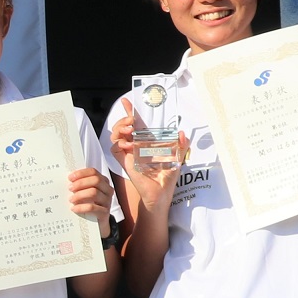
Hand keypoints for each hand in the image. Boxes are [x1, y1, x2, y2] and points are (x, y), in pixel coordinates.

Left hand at [67, 167, 113, 238]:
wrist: (97, 222)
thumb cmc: (89, 204)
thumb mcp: (85, 193)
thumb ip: (79, 185)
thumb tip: (67, 181)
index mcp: (103, 182)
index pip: (93, 172)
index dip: (81, 173)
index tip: (70, 178)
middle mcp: (107, 190)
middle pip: (96, 180)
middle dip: (80, 183)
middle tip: (69, 188)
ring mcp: (107, 201)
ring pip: (94, 192)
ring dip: (79, 195)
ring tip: (71, 199)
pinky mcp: (105, 212)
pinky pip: (92, 207)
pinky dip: (81, 207)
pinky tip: (73, 208)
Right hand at [109, 97, 181, 212]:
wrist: (160, 195)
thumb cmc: (166, 180)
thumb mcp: (177, 160)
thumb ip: (181, 147)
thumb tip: (182, 133)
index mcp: (147, 144)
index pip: (137, 125)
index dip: (130, 113)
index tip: (127, 102)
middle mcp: (135, 147)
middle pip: (123, 127)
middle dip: (124, 119)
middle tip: (131, 120)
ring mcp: (128, 154)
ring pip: (116, 135)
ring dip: (120, 129)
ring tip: (130, 130)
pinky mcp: (125, 162)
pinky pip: (115, 149)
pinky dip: (119, 143)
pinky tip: (128, 145)